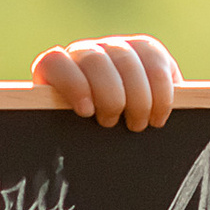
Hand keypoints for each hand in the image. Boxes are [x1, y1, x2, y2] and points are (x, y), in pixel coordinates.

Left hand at [30, 34, 178, 129]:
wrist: (122, 124)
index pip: (54, 62)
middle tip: (113, 123)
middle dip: (109, 95)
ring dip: (137, 96)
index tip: (86, 112)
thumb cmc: (88, 138)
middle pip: (94, 60)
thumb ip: (61, 132)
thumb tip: (48, 163)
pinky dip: (160, 90)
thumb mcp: (72, 135)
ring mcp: (115, 47)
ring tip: (138, 125)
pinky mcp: (146, 49)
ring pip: (127, 58)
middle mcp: (84, 53)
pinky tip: (158, 114)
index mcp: (55, 71)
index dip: (71, 84)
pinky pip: (155, 59)